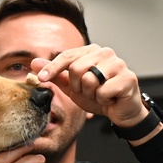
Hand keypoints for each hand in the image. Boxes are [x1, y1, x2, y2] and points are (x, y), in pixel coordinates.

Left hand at [32, 45, 150, 129]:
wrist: (121, 111)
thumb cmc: (98, 96)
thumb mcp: (73, 87)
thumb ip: (56, 74)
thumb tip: (34, 63)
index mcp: (92, 51)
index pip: (67, 56)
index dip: (52, 68)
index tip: (41, 78)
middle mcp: (105, 53)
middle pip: (76, 69)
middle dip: (78, 87)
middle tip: (89, 92)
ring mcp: (118, 64)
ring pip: (89, 80)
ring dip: (91, 95)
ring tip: (100, 95)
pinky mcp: (128, 78)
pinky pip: (103, 92)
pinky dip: (103, 100)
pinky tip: (111, 99)